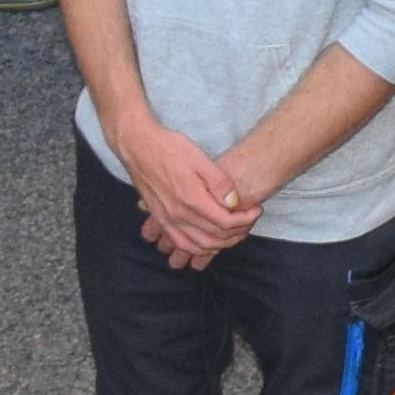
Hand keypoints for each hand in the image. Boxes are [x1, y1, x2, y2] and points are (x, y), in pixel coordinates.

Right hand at [130, 119, 260, 264]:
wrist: (138, 146)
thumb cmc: (169, 148)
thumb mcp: (200, 159)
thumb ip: (220, 183)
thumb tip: (234, 203)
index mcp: (192, 200)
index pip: (226, 222)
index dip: (246, 219)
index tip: (256, 209)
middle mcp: (179, 215)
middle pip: (215, 237)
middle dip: (238, 233)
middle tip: (249, 221)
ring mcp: (167, 220)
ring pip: (199, 245)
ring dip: (221, 244)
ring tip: (234, 232)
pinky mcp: (160, 219)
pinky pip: (181, 243)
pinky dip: (198, 248)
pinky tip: (208, 242)